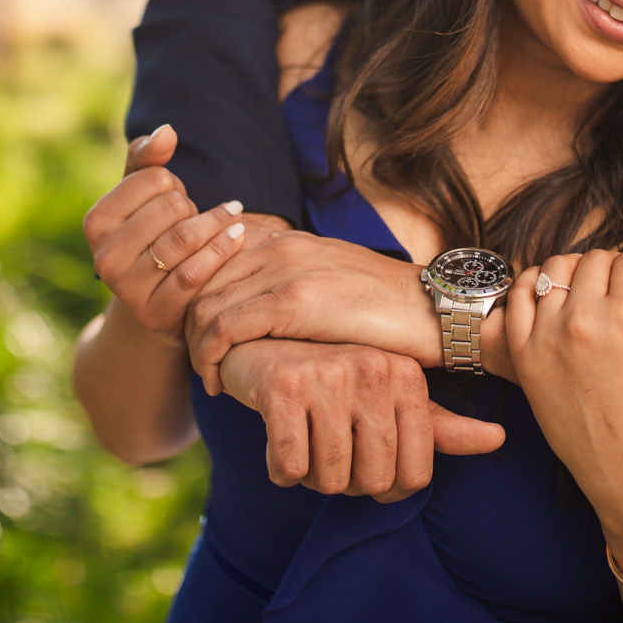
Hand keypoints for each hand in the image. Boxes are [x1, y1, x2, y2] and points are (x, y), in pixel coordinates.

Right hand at [81, 125, 257, 340]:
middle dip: (193, 207)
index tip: (174, 199)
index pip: (154, 178)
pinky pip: (195, 274)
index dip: (173, 184)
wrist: (155, 301)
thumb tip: (167, 130)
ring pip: (186, 239)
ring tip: (230, 220)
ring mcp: (127, 289)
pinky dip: (223, 250)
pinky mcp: (155, 312)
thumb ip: (148, 158)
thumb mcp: (141, 196)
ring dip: (216, 225)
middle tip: (197, 218)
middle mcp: (104, 257)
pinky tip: (239, 236)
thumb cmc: (151, 236)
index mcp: (95, 222)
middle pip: (174, 207)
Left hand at [185, 230, 439, 391]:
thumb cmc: (388, 309)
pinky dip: (211, 357)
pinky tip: (219, 383)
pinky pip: (226, 327)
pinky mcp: (293, 301)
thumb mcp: (332, 282)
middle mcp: (281, 245)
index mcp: (289, 238)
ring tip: (208, 377)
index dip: (197, 299)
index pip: (214, 258)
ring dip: (196, 347)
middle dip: (188, 326)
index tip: (200, 335)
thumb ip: (294, 283)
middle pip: (201, 281)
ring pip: (206, 305)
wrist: (434, 311)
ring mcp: (286, 270)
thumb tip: (262, 309)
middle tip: (198, 363)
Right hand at [218, 339, 505, 501]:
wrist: (260, 345)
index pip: (414, 477)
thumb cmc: (332, 379)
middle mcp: (373, 370)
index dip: (386, 487)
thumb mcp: (389, 399)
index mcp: (406, 375)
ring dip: (311, 476)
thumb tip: (499, 439)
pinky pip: (290, 468)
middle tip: (327, 449)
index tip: (365, 463)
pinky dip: (279, 469)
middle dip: (345, 482)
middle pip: (371, 481)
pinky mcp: (282, 386)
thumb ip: (440, 427)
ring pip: (328, 479)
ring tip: (304, 438)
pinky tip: (279, 436)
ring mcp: (327, 374)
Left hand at [505, 241, 622, 509]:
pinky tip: (553, 300)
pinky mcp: (523, 355)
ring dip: (575, 272)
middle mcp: (582, 320)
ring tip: (589, 294)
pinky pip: (518, 297)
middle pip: (593, 260)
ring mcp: (546, 337)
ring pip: (554, 269)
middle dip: (613, 269)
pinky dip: (533, 286)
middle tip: (622, 293)